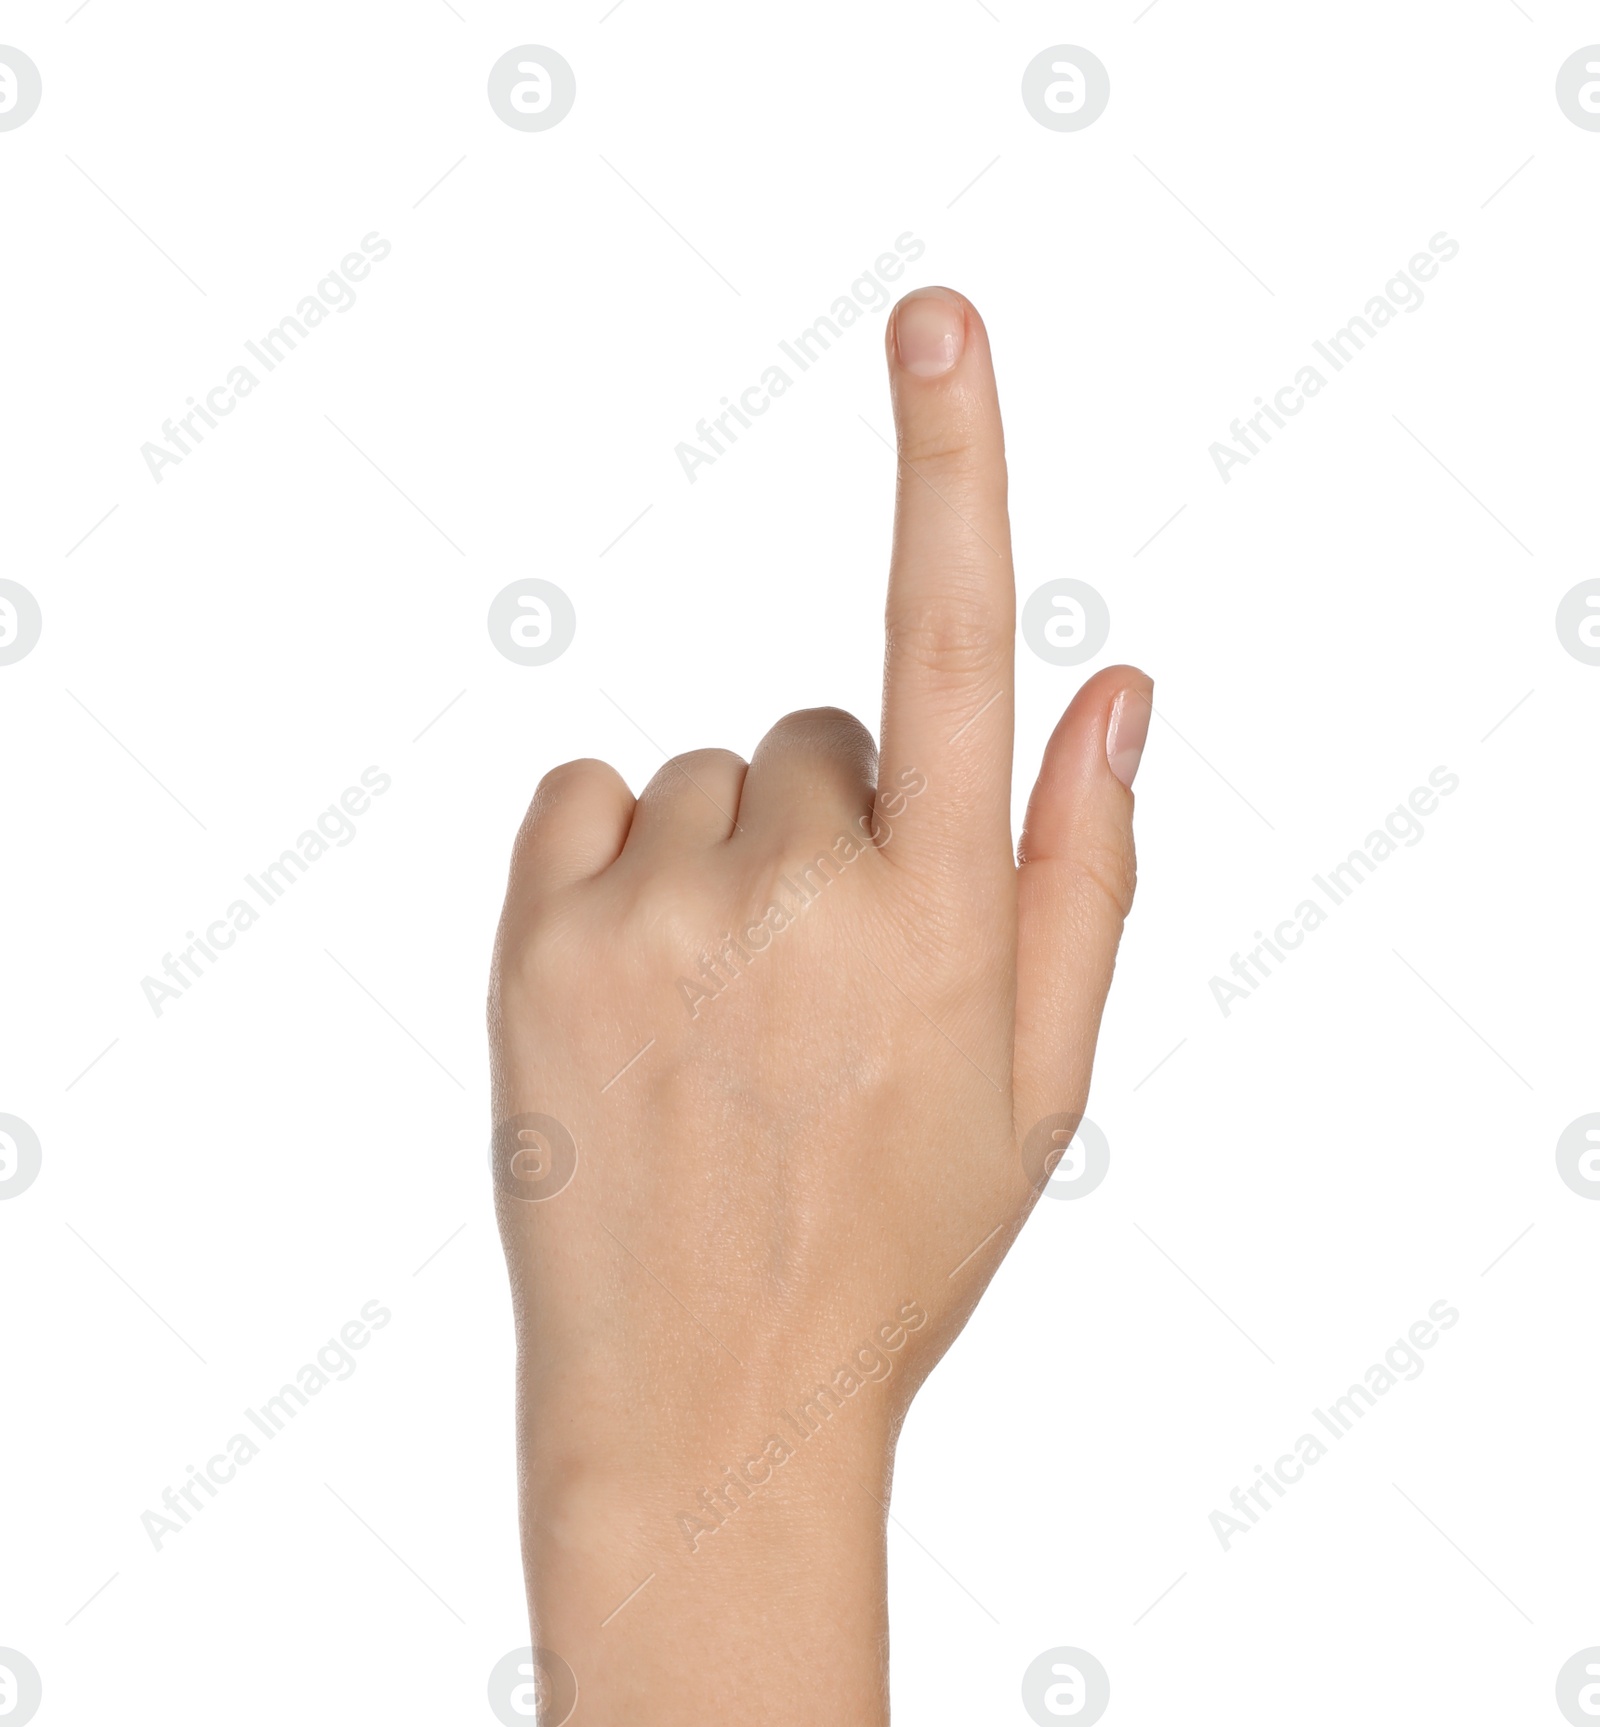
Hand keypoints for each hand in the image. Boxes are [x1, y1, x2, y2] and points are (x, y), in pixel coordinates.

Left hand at [489, 285, 1149, 1546]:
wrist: (702, 1402)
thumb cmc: (888, 1252)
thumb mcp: (1036, 1090)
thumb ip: (1086, 873)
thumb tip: (1119, 682)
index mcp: (945, 924)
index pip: (955, 647)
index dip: (951, 468)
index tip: (935, 324)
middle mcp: (803, 893)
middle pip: (817, 736)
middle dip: (833, 828)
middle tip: (819, 998)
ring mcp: (659, 915)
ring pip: (704, 782)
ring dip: (721, 864)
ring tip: (723, 1029)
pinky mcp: (540, 944)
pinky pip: (585, 800)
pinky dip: (613, 863)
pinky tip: (639, 987)